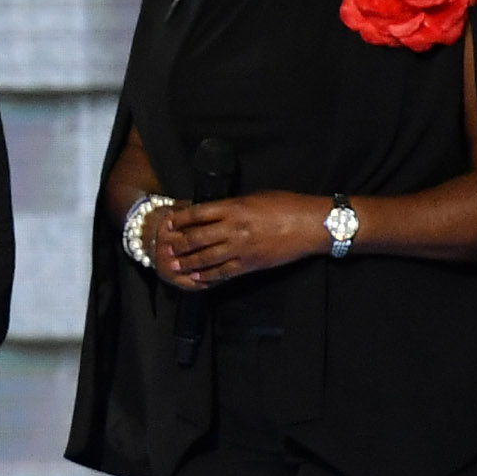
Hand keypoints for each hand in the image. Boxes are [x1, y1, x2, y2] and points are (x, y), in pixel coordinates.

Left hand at [145, 192, 322, 290]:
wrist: (311, 225)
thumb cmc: (287, 205)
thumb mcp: (256, 197)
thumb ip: (233, 205)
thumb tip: (214, 212)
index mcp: (235, 207)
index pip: (199, 213)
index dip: (180, 219)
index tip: (169, 222)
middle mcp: (234, 228)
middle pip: (197, 237)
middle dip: (179, 244)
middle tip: (165, 248)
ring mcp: (242, 248)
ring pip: (207, 257)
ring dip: (188, 262)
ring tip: (175, 264)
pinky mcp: (251, 264)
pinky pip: (224, 272)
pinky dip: (208, 276)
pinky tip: (197, 278)